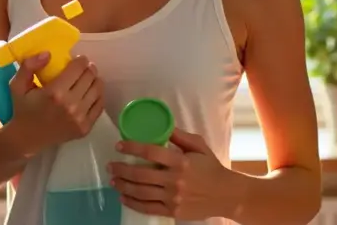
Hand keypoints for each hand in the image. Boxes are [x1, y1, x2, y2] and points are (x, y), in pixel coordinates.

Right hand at [7, 52, 104, 155]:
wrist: (27, 139)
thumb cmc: (23, 109)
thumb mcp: (17, 85)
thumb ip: (29, 66)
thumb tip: (48, 53)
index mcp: (55, 92)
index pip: (78, 67)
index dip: (81, 60)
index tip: (78, 59)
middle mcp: (70, 105)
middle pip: (90, 76)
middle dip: (88, 68)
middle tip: (83, 68)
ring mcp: (80, 118)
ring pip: (98, 89)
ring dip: (94, 80)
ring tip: (88, 79)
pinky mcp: (86, 128)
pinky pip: (100, 105)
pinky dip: (98, 96)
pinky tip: (90, 92)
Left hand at [109, 128, 234, 220]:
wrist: (226, 195)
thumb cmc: (212, 168)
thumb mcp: (199, 146)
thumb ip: (180, 136)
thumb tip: (162, 125)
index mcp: (180, 161)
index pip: (151, 152)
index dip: (132, 147)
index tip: (119, 146)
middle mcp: (174, 180)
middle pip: (141, 174)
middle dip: (122, 169)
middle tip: (110, 165)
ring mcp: (173, 197)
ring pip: (141, 192)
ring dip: (123, 185)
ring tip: (113, 180)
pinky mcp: (173, 211)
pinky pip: (148, 208)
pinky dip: (133, 203)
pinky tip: (123, 197)